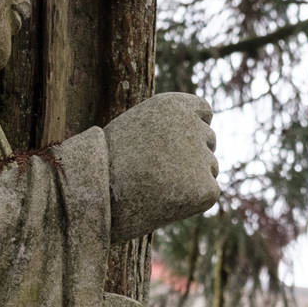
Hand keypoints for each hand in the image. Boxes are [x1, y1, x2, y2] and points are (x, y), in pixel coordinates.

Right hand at [104, 93, 218, 243]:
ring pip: (209, 167)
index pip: (203, 112)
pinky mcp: (207, 189)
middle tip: (162, 172)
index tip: (182, 141)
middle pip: (209, 140)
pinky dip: (193, 200)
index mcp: (175, 105)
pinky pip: (208, 192)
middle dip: (194, 154)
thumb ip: (166, 127)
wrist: (98, 194)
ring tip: (156, 187)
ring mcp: (203, 158)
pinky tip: (165, 201)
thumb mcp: (135, 128)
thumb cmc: (108, 163)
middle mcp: (193, 126)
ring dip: (192, 177)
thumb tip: (193, 140)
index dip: (194, 127)